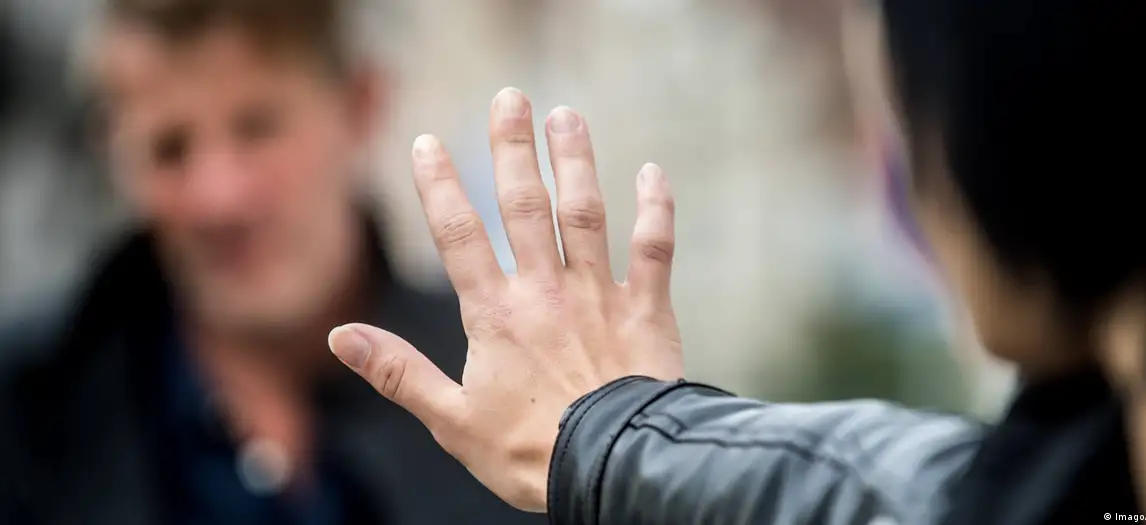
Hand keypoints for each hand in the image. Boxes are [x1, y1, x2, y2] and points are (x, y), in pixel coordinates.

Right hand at [327, 88, 683, 511]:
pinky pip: (655, 250)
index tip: (427, 141)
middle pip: (525, 206)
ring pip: (586, 214)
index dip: (440, 185)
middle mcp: (546, 291)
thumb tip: (340, 336)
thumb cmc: (528, 452)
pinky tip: (653, 173)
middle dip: (514, 149)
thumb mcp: (450, 419)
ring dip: (576, 162)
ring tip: (567, 116)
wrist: (612, 469)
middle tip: (510, 98)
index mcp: (495, 315)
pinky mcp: (647, 311)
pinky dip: (656, 210)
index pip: (459, 235)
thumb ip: (398, 371)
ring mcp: (600, 296)